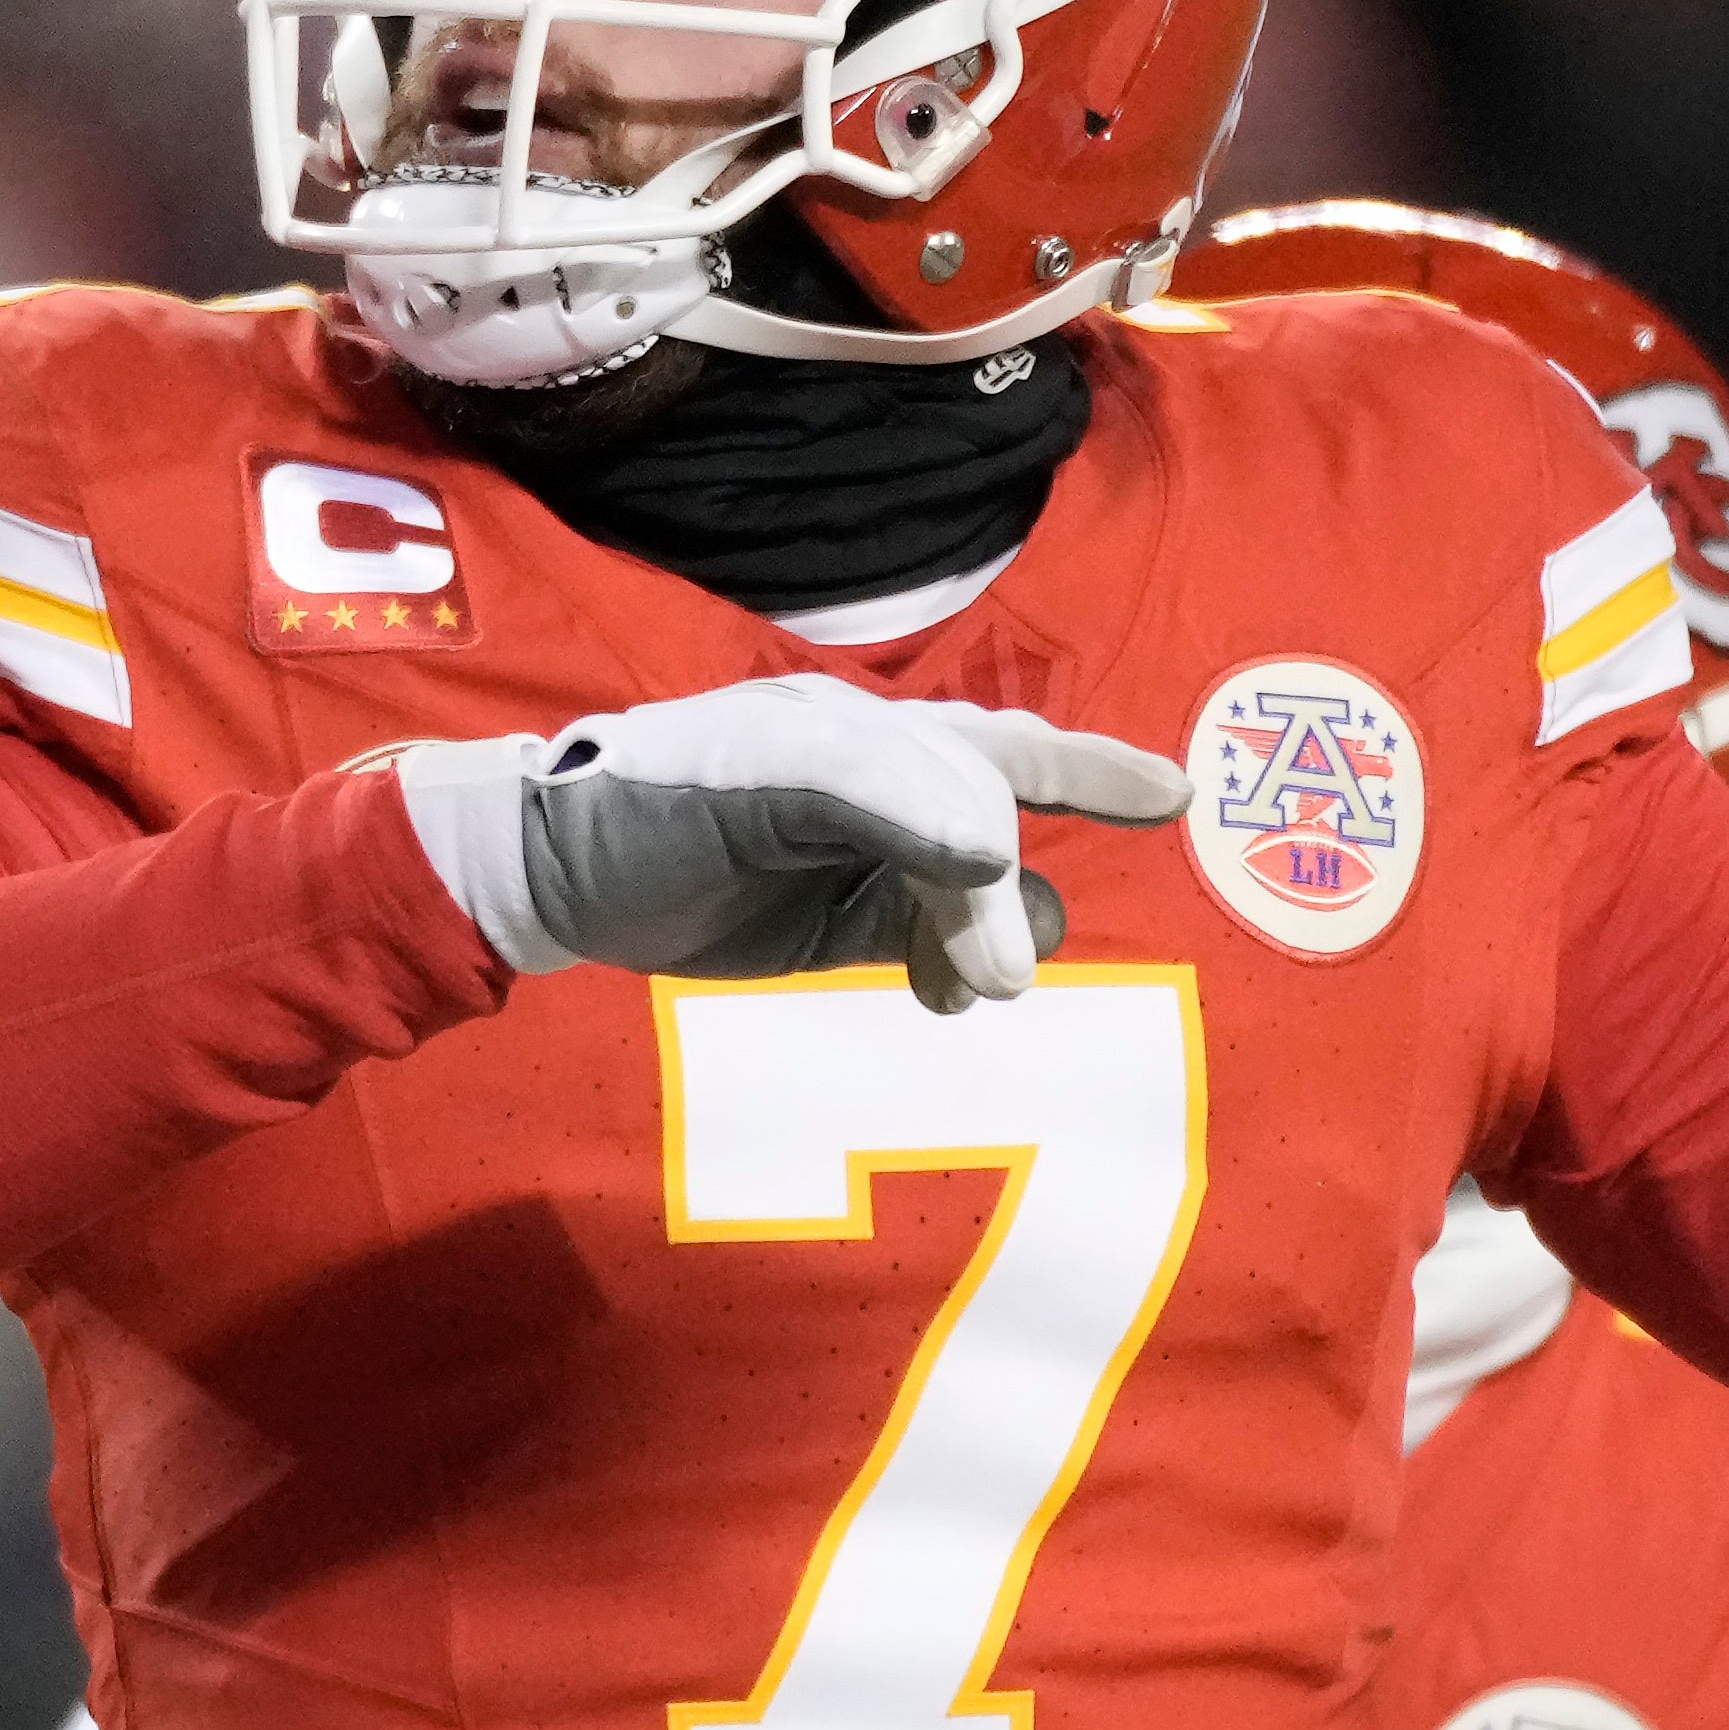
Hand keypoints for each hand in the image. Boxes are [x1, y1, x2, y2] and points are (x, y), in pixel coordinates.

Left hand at [387, 675, 1190, 1007]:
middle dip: (1034, 880)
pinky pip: (935, 942)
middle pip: (1002, 819)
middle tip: (1027, 962)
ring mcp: (868, 856)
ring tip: (965, 987)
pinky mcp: (844, 921)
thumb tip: (997, 853)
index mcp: (867, 734)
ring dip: (988, 938)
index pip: (992, 755)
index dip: (1089, 769)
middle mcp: (882, 786)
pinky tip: (939, 995)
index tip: (1173, 798)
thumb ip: (882, 799)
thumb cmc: (649, 799)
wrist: (554, 873)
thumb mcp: (756, 778)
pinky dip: (954, 967)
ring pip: (979, 895)